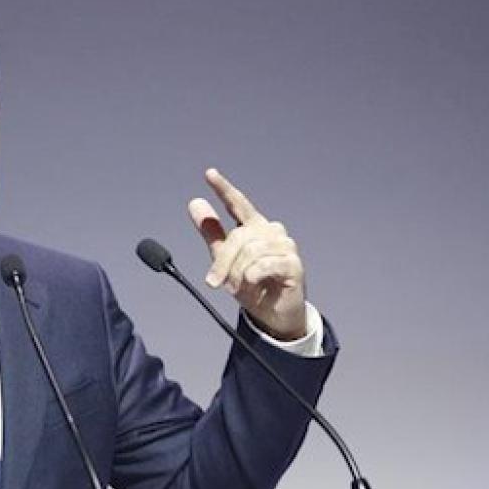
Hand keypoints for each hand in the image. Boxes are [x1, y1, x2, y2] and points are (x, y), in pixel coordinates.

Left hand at [189, 167, 307, 340]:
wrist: (272, 314)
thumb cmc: (252, 285)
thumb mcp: (225, 259)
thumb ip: (212, 232)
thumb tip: (195, 203)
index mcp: (254, 227)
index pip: (237, 203)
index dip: (224, 189)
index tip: (209, 174)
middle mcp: (271, 231)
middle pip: (237, 237)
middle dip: (222, 262)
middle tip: (214, 282)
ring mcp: (284, 246)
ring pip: (250, 251)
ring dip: (238, 273)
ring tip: (240, 286)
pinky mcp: (293, 263)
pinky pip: (265, 264)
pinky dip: (253, 275)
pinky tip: (253, 282)